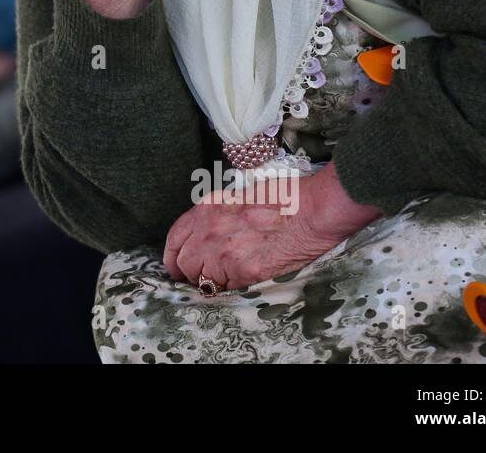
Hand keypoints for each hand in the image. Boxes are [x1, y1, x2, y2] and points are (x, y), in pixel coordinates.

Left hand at [163, 162, 382, 290]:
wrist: (312, 211)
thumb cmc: (286, 198)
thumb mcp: (241, 196)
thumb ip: (221, 215)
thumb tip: (215, 231)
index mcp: (208, 208)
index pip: (176, 237)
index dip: (173, 255)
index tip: (176, 265)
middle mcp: (209, 230)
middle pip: (184, 262)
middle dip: (190, 272)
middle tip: (202, 278)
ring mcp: (224, 253)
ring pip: (203, 280)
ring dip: (211, 283)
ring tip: (228, 280)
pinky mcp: (244, 273)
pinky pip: (227, 290)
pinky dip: (232, 290)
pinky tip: (243, 284)